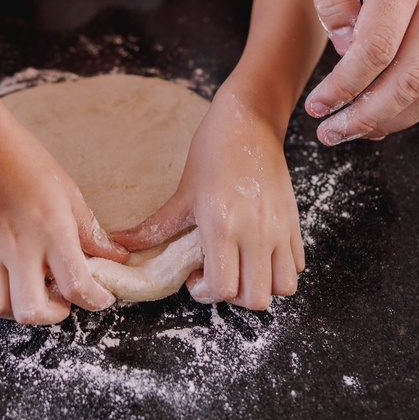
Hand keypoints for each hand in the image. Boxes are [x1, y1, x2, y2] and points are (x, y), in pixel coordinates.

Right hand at [0, 104, 127, 323]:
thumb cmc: (27, 159)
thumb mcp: (68, 191)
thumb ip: (90, 230)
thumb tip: (116, 256)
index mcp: (52, 230)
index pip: (77, 286)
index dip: (97, 301)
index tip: (102, 297)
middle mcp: (19, 246)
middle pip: (31, 311)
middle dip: (54, 315)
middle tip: (63, 298)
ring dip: (18, 309)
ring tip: (32, 292)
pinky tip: (1, 286)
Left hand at [111, 92, 304, 309]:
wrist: (249, 121)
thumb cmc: (212, 151)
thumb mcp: (182, 193)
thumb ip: (155, 228)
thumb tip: (121, 243)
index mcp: (223, 227)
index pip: (224, 289)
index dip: (206, 293)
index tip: (195, 277)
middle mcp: (256, 233)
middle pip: (256, 298)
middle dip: (233, 297)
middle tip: (217, 275)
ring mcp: (279, 229)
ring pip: (283, 287)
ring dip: (261, 286)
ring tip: (241, 267)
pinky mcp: (294, 222)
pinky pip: (297, 265)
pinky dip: (279, 269)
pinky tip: (258, 253)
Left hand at [303, 0, 418, 143]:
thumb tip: (344, 47)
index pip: (377, 48)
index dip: (345, 86)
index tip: (317, 105)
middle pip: (408, 78)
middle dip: (366, 115)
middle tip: (331, 133)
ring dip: (389, 120)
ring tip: (352, 131)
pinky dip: (411, 108)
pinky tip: (379, 117)